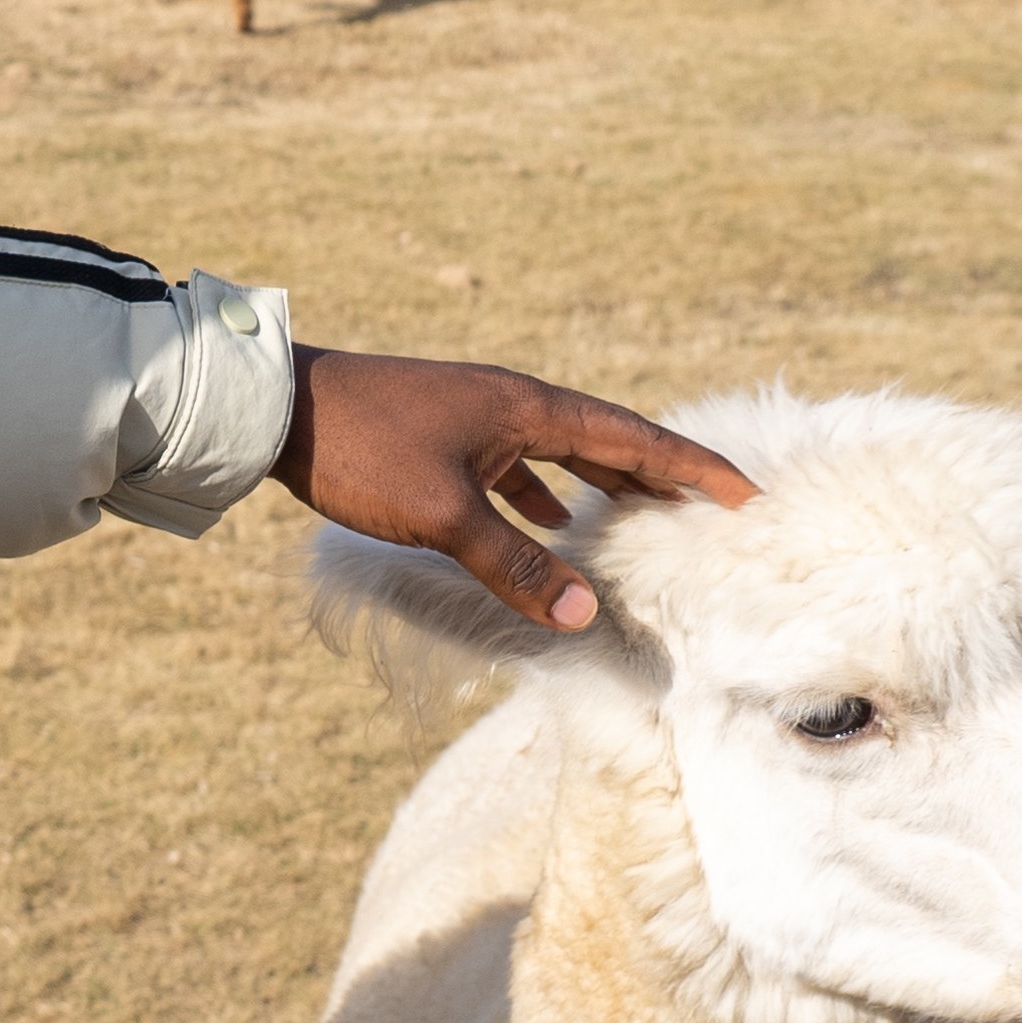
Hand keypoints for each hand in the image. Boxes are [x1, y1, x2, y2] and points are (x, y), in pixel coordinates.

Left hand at [270, 348, 751, 628]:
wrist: (276, 411)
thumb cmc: (363, 450)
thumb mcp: (444, 517)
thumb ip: (514, 567)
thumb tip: (584, 617)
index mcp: (526, 407)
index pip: (632, 437)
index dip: (691, 466)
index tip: (744, 492)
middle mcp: (510, 405)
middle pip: (605, 441)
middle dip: (657, 475)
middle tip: (708, 508)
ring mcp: (475, 420)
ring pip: (559, 457)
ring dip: (600, 489)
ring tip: (640, 524)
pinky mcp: (442, 440)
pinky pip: (515, 472)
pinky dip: (541, 501)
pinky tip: (546, 530)